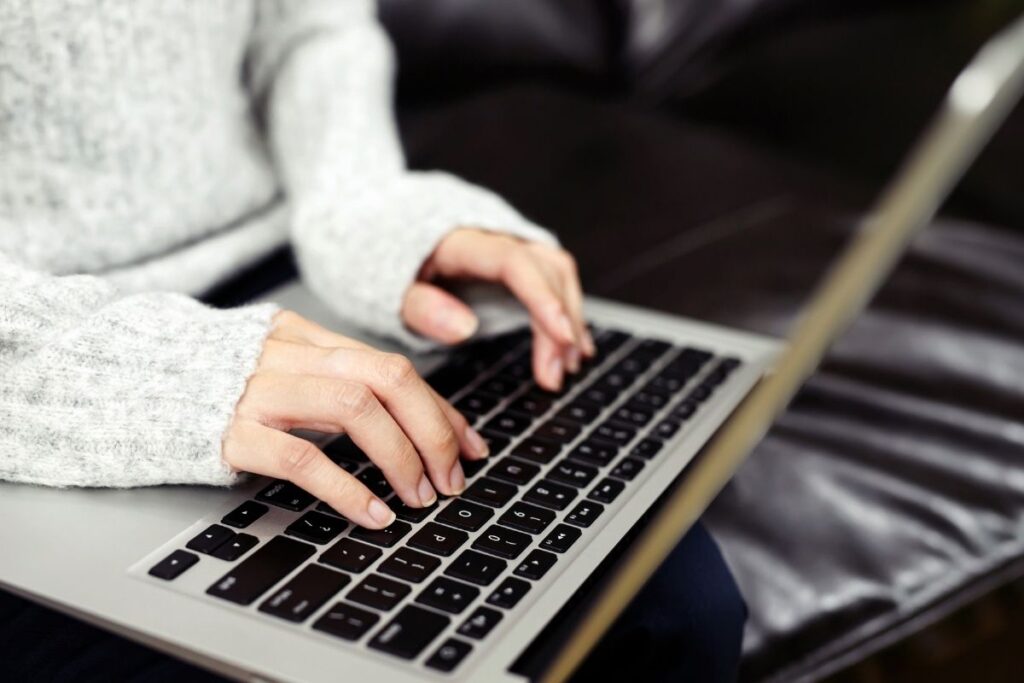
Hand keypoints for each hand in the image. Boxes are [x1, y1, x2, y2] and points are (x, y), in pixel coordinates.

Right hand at [223, 311, 489, 528]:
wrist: (118, 380)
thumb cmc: (205, 381)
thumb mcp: (274, 363)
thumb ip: (330, 378)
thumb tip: (404, 419)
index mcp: (303, 335)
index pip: (392, 366)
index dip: (440, 409)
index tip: (470, 445)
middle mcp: (286, 354)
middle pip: (386, 378)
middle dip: (434, 430)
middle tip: (453, 476)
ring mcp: (256, 390)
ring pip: (354, 409)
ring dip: (401, 456)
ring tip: (420, 496)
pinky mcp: (229, 431)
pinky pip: (302, 457)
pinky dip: (348, 488)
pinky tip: (373, 514)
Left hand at [401, 229, 594, 390]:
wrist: (380, 231)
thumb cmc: (385, 266)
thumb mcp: (388, 292)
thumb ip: (422, 307)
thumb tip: (465, 329)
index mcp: (461, 240)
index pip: (515, 264)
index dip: (544, 299)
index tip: (562, 337)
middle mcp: (495, 234)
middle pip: (547, 270)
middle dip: (560, 323)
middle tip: (555, 375)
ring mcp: (510, 242)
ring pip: (558, 273)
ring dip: (570, 319)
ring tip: (567, 367)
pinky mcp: (516, 258)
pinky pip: (553, 278)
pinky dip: (565, 312)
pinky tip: (570, 346)